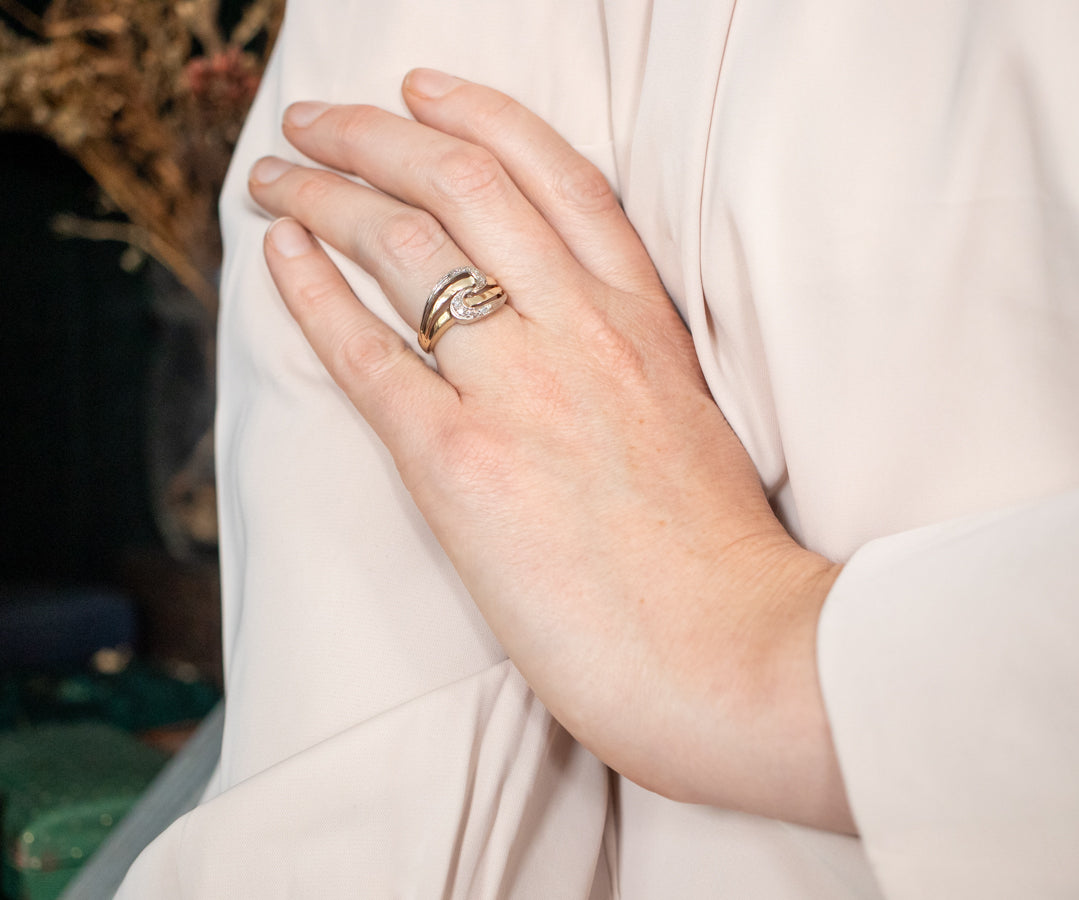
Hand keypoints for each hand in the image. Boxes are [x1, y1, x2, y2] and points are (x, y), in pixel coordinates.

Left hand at [248, 69, 852, 831]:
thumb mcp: (688, 424)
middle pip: (462, 185)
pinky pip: (367, 351)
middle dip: (375, 136)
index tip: (424, 90)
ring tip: (277, 176)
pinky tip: (279, 253)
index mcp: (643, 319)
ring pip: (405, 246)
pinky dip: (311, 290)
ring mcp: (520, 389)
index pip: (555, 176)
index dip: (480, 115)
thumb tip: (567, 348)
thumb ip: (630, 367)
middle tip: (319, 122)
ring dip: (326, 194)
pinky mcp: (461, 464)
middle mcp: (580, 330)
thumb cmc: (718, 560)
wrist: (734, 651)